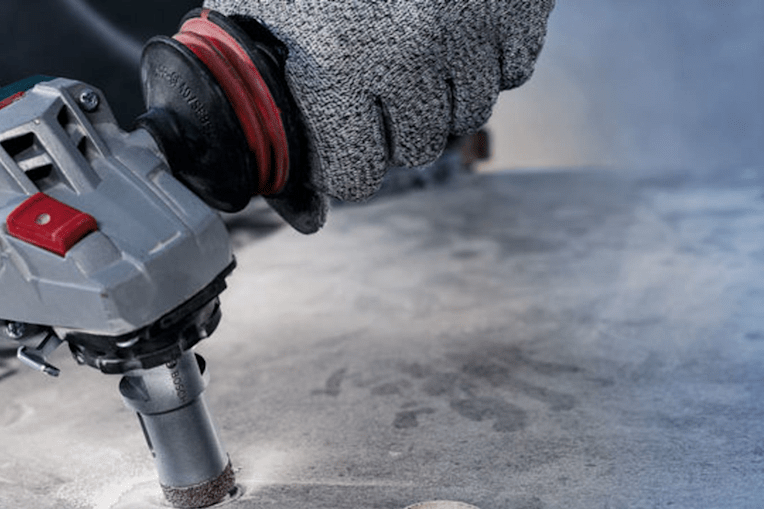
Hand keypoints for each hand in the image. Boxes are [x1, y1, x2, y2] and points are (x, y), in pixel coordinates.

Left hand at [203, 0, 554, 200]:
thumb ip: (266, 97)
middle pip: (418, 149)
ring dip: (443, 97)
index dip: (345, 169)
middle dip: (394, 132)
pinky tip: (455, 31)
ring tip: (413, 57)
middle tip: (375, 94)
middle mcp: (405, 53)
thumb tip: (307, 219)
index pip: (356, 175)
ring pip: (470, 115)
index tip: (340, 152)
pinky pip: (514, 70)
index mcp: (335, 63)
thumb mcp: (260, 5)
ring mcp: (467, 29)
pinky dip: (489, 59)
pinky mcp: (517, 5)